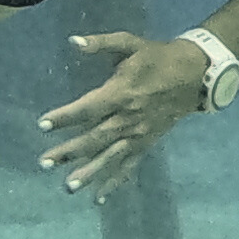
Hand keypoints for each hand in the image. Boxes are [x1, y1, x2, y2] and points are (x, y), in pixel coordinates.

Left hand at [40, 27, 223, 197]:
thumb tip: (73, 42)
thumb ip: (101, 43)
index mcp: (121, 93)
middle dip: (69, 152)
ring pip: (110, 157)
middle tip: (44, 163)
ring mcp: (138, 135)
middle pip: (94, 138)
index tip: (43, 125)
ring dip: (89, 172)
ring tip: (68, 186)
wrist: (195, 75)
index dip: (65, 117)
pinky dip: (115, 182)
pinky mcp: (146, 143)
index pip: (87, 108)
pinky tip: (98, 197)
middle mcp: (128, 118)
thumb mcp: (130, 43)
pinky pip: (129, 165)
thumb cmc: (157, 57)